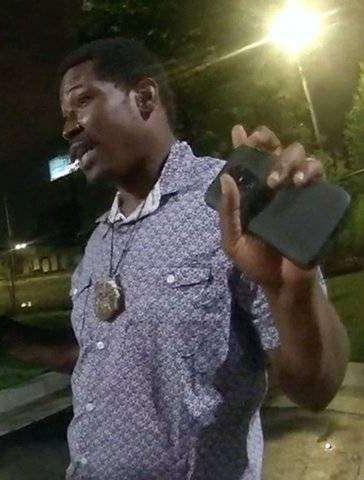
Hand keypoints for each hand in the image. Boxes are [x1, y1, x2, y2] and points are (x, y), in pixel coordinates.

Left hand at [218, 125, 322, 291]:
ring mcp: (296, 191)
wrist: (282, 284)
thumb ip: (227, 212)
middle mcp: (274, 186)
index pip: (247, 161)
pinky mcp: (315, 200)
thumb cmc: (255, 261)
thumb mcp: (232, 239)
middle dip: (267, 146)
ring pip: (299, 156)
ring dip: (288, 160)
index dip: (244, 143)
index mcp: (251, 192)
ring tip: (279, 182)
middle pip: (275, 150)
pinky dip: (310, 171)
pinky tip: (300, 182)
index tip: (239, 131)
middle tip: (261, 158)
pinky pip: (318, 174)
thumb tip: (226, 179)